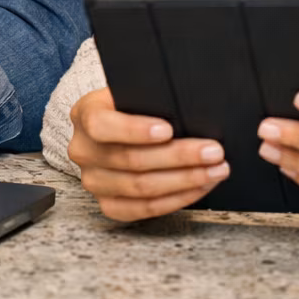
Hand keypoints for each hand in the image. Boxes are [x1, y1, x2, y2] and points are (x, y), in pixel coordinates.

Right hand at [66, 87, 229, 220]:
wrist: (119, 127)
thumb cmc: (134, 105)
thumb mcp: (135, 90)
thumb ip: (151, 94)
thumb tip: (192, 102)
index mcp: (85, 115)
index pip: (102, 125)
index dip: (135, 130)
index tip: (168, 130)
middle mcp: (83, 150)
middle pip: (131, 160)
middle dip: (178, 156)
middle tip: (213, 151)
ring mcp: (93, 181)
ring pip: (141, 188)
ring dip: (185, 180)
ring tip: (216, 170)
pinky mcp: (109, 204)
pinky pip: (145, 209)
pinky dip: (177, 199)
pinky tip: (200, 187)